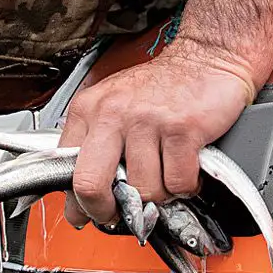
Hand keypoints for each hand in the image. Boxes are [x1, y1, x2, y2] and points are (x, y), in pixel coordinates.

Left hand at [57, 40, 255, 227]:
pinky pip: (178, 182)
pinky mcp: (181, 129)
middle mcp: (112, 113)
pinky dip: (187, 185)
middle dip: (107, 211)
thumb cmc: (161, 89)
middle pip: (90, 184)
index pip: (66, 169)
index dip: (80, 203)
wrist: (206, 58)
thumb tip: (84, 196)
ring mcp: (146, 121)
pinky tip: (186, 168)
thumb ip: (96, 144)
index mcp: (88, 109)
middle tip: (123, 213)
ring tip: (166, 174)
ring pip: (143, 190)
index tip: (90, 214)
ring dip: (161, 194)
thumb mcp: (113, 105)